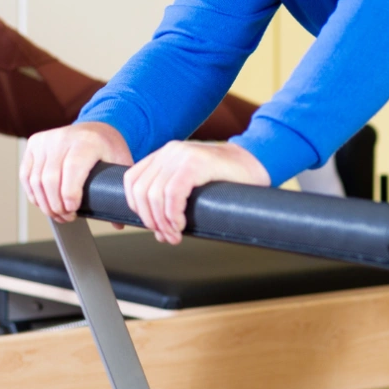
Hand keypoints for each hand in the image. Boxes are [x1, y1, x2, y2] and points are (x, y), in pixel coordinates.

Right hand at [22, 121, 132, 223]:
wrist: (96, 128)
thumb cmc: (107, 148)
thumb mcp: (120, 164)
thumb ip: (121, 191)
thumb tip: (118, 223)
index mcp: (88, 141)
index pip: (72, 169)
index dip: (70, 194)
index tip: (73, 210)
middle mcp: (64, 138)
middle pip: (50, 179)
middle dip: (57, 205)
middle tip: (67, 216)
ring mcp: (46, 140)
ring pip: (35, 180)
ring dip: (44, 203)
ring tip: (57, 213)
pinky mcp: (34, 144)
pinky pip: (26, 175)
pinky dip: (33, 193)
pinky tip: (43, 202)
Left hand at [124, 141, 269, 244]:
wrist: (257, 162)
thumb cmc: (229, 178)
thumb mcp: (192, 183)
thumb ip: (172, 197)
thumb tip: (156, 228)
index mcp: (164, 155)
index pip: (132, 180)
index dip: (135, 207)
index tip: (150, 225)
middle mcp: (169, 152)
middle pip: (141, 191)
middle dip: (150, 220)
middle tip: (166, 236)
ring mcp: (181, 155)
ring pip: (154, 195)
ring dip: (162, 222)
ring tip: (175, 235)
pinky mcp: (196, 163)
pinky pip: (172, 194)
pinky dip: (172, 214)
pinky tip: (181, 225)